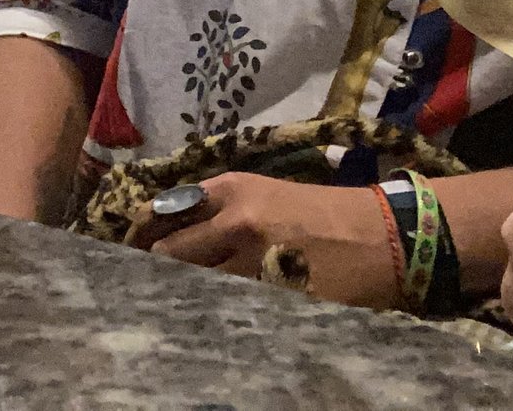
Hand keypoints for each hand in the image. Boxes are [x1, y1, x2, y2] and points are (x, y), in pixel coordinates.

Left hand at [129, 173, 405, 309]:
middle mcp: (237, 222)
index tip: (128, 248)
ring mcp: (255, 263)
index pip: (167, 212)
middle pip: (172, 254)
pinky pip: (229, 311)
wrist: (383, 235)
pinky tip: (210, 323)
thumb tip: (166, 227)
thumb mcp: (265, 192)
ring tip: (171, 307)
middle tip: (144, 285)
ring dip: (184, 296)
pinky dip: (216, 316)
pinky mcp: (274, 298)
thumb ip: (218, 206)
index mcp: (233, 188)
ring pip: (197, 286)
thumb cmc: (321, 211)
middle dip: (157, 270)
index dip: (144, 233)